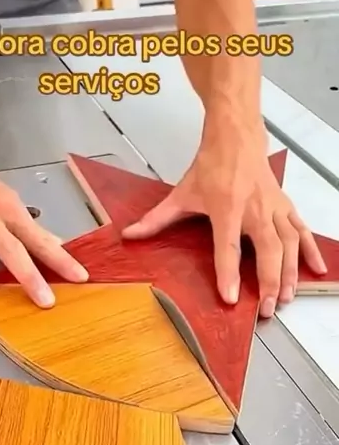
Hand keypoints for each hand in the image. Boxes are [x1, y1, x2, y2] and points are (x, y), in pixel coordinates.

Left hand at [122, 120, 326, 316]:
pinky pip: (302, 231)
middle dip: (268, 281)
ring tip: (284, 298)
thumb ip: (156, 219)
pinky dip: (310, 252)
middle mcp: (254, 209)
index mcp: (226, 207)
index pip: (227, 246)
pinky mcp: (285, 205)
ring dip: (289, 273)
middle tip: (265, 308)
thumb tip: (130, 235)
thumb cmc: (212, 164)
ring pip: (288, 243)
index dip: (228, 273)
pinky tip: (315, 271)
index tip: (230, 298)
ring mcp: (273, 207)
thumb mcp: (181, 193)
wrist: (236, 136)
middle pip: (266, 250)